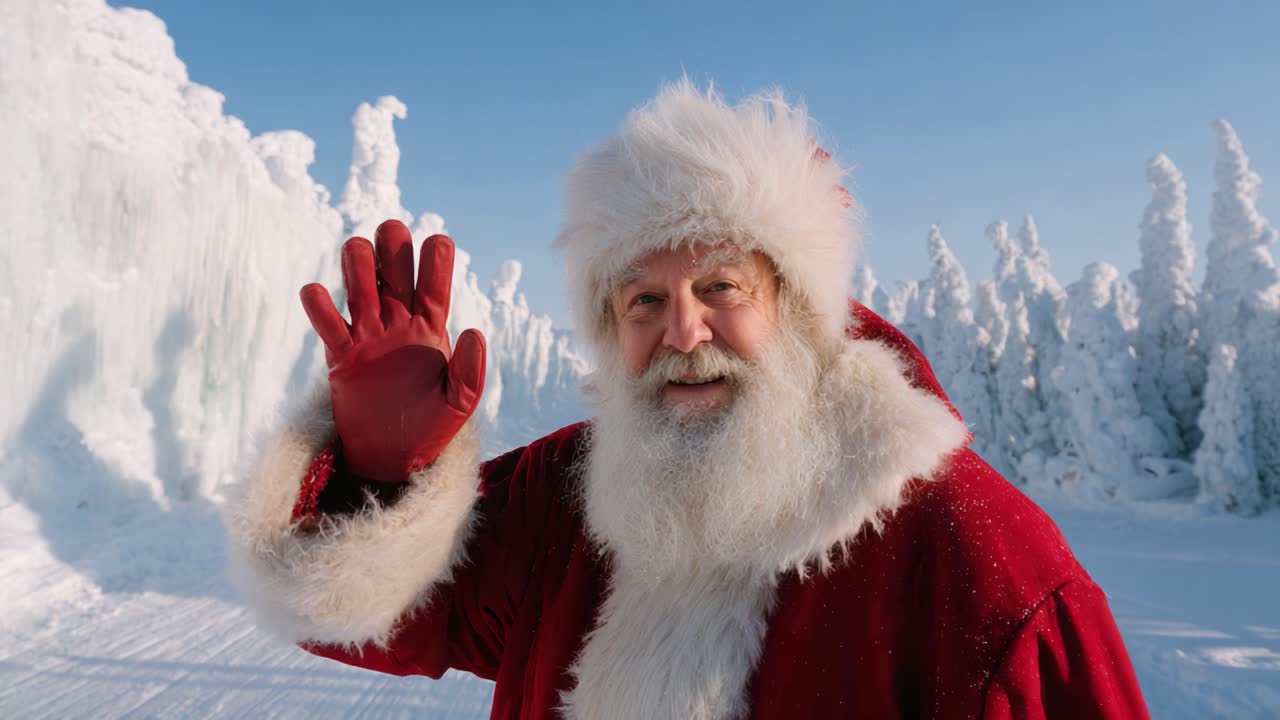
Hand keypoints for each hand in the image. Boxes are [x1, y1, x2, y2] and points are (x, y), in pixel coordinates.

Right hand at [299, 220, 485, 481]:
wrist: (394, 456)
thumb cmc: (433, 425)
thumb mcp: (460, 403)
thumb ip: (470, 371)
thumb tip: (474, 332)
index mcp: (431, 326)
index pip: (434, 281)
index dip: (435, 258)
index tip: (438, 242)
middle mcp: (398, 321)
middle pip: (392, 268)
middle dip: (391, 246)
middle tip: (392, 236)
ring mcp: (367, 334)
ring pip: (358, 282)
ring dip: (357, 263)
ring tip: (360, 261)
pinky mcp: (341, 355)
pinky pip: (327, 323)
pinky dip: (319, 306)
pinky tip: (317, 294)